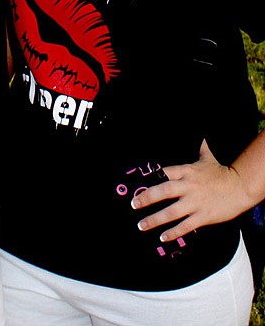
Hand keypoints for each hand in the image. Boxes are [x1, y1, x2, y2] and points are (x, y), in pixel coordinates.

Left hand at [131, 141, 250, 241]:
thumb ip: (200, 149)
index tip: (135, 184)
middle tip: (133, 205)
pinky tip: (163, 237)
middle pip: (163, 191)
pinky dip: (173, 232)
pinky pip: (185, 226)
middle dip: (146, 198)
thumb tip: (201, 137)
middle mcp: (188, 186)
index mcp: (187, 171)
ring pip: (171, 212)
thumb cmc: (222, 173)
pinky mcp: (203, 217)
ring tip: (141, 225)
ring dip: (154, 219)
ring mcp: (195, 202)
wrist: (241, 187)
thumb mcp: (208, 158)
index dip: (148, 178)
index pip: (163, 173)